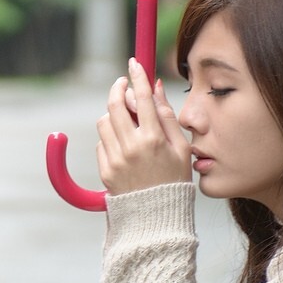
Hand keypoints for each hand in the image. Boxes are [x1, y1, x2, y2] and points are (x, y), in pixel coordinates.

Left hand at [96, 59, 191, 194]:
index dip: (137, 76)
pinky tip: (124, 148)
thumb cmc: (174, 181)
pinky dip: (110, 139)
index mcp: (154, 140)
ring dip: (113, 115)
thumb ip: (167, 116)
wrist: (157, 219)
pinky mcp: (105, 171)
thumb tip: (155, 87)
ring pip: (104, 122)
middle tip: (123, 84)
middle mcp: (132, 148)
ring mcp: (116, 160)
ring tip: (128, 124)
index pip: (142, 98)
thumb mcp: (181, 149)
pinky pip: (101, 143)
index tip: (133, 63)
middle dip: (117, 89)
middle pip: (115, 105)